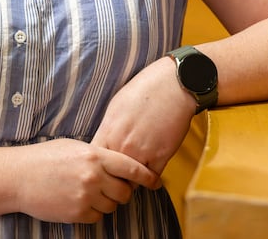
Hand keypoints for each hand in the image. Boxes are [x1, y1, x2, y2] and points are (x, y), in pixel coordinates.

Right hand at [14, 138, 159, 223]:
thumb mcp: (75, 148)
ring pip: (112, 206)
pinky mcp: (77, 213)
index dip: (146, 176)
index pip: (131, 167)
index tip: (155, 181)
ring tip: (89, 192)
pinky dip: (92, 212)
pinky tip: (78, 201)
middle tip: (112, 188)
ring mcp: (85, 197)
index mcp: (95, 155)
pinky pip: (97, 217)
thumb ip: (98, 156)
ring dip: (106, 202)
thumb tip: (119, 165)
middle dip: (122, 191)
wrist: (19, 176)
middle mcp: (93, 176)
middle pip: (125, 191)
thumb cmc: (45, 158)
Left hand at [91, 57, 195, 174]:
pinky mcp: (160, 157)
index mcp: (108, 131)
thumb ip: (108, 129)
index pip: (95, 162)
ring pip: (131, 182)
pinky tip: (151, 172)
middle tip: (120, 177)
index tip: (104, 169)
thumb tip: (104, 144)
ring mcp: (141, 153)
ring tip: (136, 175)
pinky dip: (151, 178)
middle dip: (114, 178)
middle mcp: (121, 145)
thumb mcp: (115, 106)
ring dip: (133, 180)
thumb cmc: (144, 90)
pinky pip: (151, 179)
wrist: (172, 85)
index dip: (99, 168)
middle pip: (111, 176)